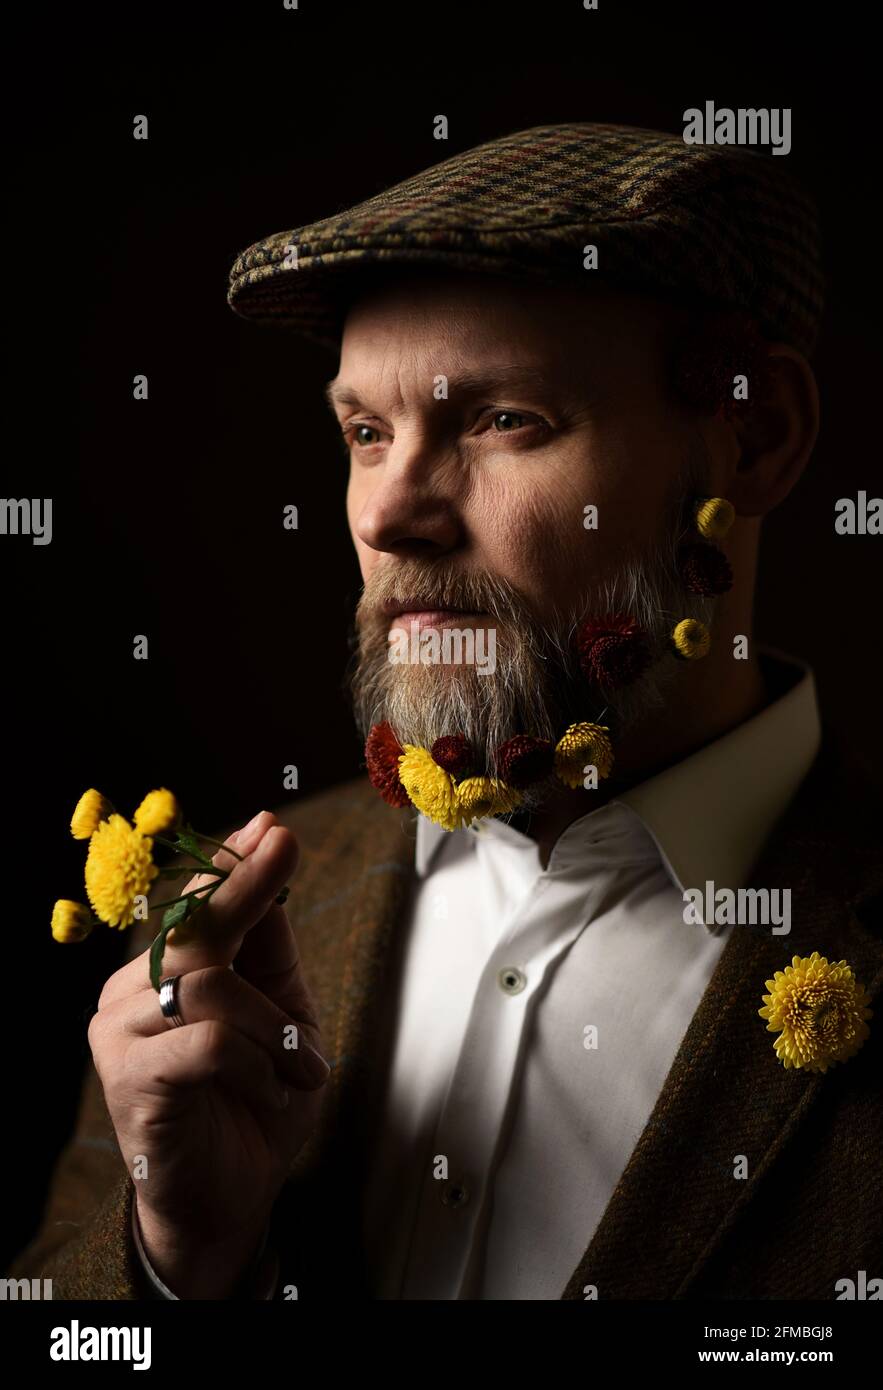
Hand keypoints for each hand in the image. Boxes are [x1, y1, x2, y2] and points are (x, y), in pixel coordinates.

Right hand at [87, 811, 328, 1296]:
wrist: (230, 1198)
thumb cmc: (255, 1101)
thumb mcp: (281, 1013)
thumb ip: (269, 947)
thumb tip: (269, 857)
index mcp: (164, 970)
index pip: (193, 901)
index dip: (231, 861)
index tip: (271, 825)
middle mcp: (130, 991)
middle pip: (192, 925)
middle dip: (245, 884)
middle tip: (285, 845)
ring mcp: (120, 1033)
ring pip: (208, 985)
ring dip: (275, 1027)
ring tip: (304, 1068)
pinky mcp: (129, 1078)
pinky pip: (207, 1041)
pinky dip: (257, 1062)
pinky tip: (271, 1089)